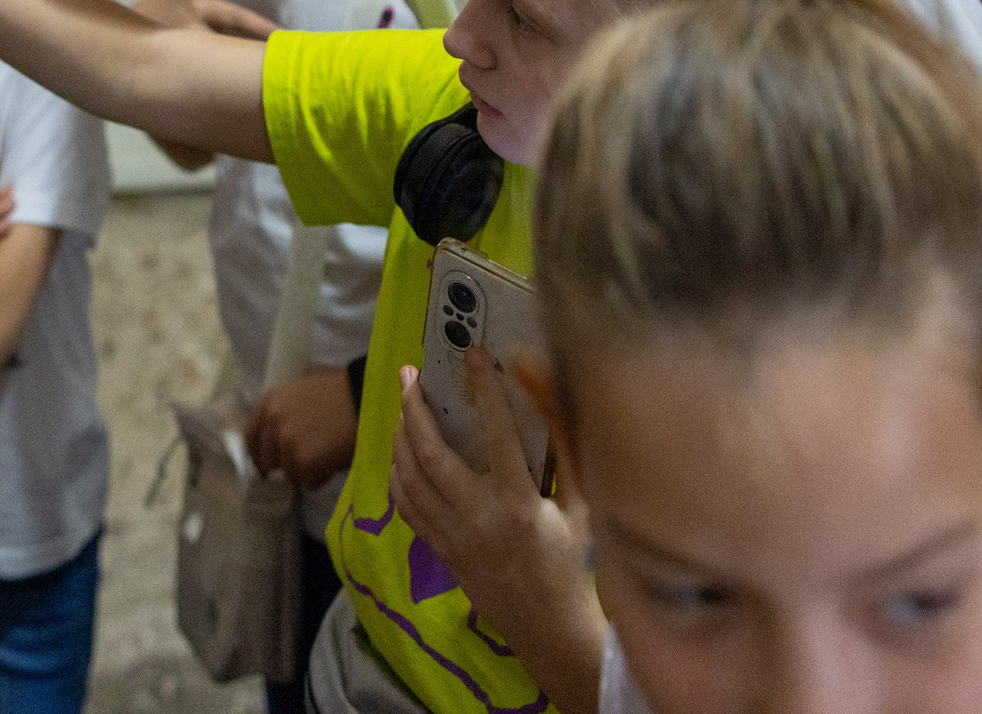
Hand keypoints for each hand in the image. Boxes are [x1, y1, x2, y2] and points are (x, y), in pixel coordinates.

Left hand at [245, 366, 358, 488]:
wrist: (367, 400)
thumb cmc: (342, 396)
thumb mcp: (302, 397)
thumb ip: (284, 418)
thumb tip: (275, 446)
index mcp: (270, 401)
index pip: (251, 437)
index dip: (260, 454)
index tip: (268, 465)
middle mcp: (272, 421)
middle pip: (267, 460)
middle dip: (285, 465)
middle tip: (305, 464)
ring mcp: (286, 443)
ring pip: (289, 474)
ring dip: (305, 472)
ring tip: (327, 458)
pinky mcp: (303, 462)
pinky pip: (307, 482)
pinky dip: (320, 479)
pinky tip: (333, 463)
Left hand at [390, 358, 601, 708]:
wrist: (552, 628)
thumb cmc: (575, 562)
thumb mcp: (582, 503)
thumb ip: (563, 444)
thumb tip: (546, 391)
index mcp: (520, 502)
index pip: (496, 432)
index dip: (484, 388)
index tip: (474, 355)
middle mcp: (479, 517)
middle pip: (430, 452)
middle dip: (413, 406)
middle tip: (408, 374)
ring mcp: (453, 537)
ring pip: (410, 478)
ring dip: (401, 437)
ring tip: (403, 408)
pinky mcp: (441, 552)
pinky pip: (407, 507)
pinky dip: (399, 475)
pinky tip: (402, 455)